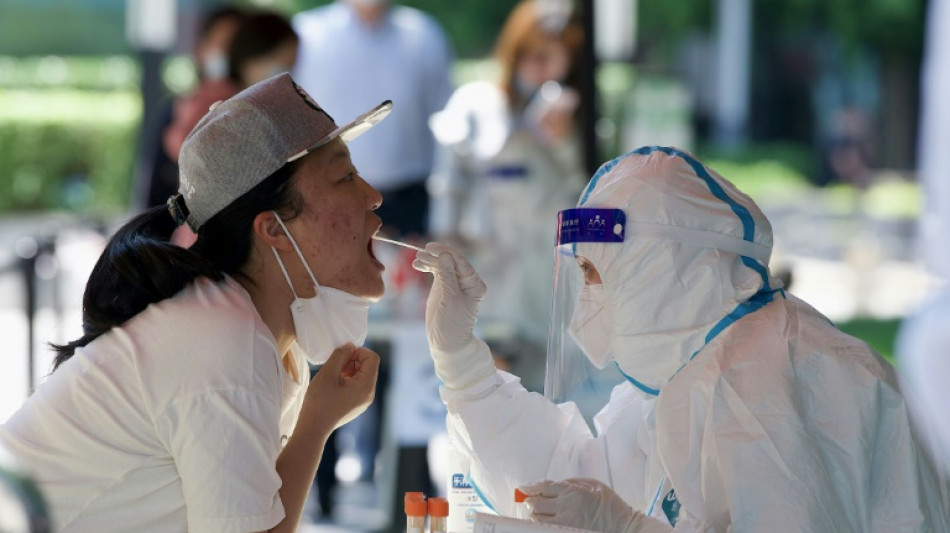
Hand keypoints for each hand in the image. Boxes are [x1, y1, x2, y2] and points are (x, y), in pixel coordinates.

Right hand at [307, 344, 378, 429]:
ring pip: (362, 375)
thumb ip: (340, 355)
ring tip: (333, 375)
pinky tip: (333, 385)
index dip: (358, 351)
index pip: (372, 358)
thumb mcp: (328, 373)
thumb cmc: (319, 401)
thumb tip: (350, 346)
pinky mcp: (357, 405)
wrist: (313, 428)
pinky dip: (347, 379)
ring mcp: (364, 401)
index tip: (341, 355)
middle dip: (353, 360)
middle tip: (335, 365)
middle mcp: (369, 394)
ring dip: (349, 369)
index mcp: (366, 386)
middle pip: (369, 366)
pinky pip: (358, 385)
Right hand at [412, 242, 485, 354]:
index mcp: (474, 284)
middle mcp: (466, 281)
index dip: (446, 252)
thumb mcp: (450, 299)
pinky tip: (417, 265)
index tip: (431, 248)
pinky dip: (427, 267)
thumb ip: (447, 276)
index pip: (460, 262)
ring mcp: (454, 283)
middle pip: (451, 261)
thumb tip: (445, 255)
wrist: (447, 343)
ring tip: (417, 260)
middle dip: (436, 256)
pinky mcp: (444, 287)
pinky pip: (437, 272)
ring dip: (430, 260)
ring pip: (442, 265)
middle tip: (420, 253)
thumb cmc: (453, 323)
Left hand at [519, 478, 670, 532]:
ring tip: (541, 513)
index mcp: (573, 492)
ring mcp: (566, 525)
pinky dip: (544, 524)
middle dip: (532, 502)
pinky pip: (546, 529)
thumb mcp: (593, 485)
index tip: (522, 488)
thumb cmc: (610, 504)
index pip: (543, 487)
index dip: (530, 487)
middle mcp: (567, 508)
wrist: (624, 527)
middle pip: (536, 504)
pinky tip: (548, 521)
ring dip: (536, 515)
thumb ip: (571, 483)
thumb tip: (550, 485)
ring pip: (538, 520)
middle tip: (532, 501)